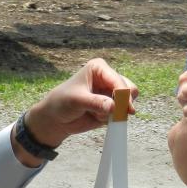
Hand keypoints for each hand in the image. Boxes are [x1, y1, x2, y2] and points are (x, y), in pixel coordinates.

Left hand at [22, 58, 138, 148]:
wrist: (57, 118)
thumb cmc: (63, 102)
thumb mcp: (77, 101)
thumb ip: (96, 103)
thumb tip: (114, 107)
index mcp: (99, 68)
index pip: (118, 80)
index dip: (122, 94)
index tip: (124, 108)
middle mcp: (108, 78)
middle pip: (129, 89)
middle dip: (123, 103)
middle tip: (115, 113)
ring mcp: (111, 92)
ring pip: (129, 101)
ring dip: (118, 111)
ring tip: (100, 114)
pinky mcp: (113, 106)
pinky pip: (122, 113)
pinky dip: (114, 117)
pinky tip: (99, 117)